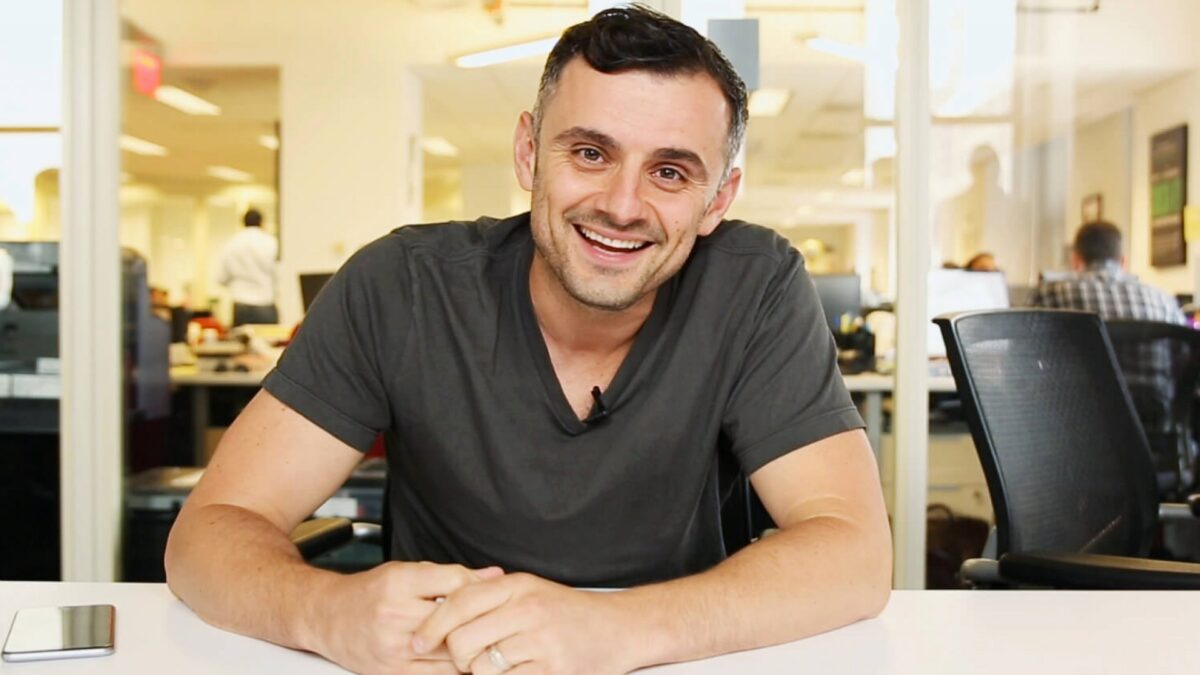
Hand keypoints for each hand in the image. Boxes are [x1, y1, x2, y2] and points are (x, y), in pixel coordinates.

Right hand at [308, 561, 502, 674]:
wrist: (326, 618)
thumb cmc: (368, 592)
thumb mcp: (404, 572)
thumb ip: (450, 575)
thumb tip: (494, 575)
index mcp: (399, 584)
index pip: (455, 583)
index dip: (480, 588)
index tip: (492, 592)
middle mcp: (394, 616)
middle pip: (455, 620)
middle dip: (480, 620)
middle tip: (499, 620)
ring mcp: (393, 649)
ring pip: (450, 652)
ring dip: (472, 648)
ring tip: (485, 640)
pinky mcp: (393, 673)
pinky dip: (455, 668)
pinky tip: (464, 660)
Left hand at [411, 572, 635, 674]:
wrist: (618, 629)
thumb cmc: (570, 612)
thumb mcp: (531, 590)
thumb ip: (492, 595)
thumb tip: (443, 606)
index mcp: (518, 586)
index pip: (459, 602)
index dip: (432, 624)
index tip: (418, 640)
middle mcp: (527, 610)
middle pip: (462, 639)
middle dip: (456, 655)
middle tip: (466, 657)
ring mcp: (539, 641)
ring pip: (479, 666)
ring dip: (478, 672)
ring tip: (496, 665)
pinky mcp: (550, 669)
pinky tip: (515, 672)